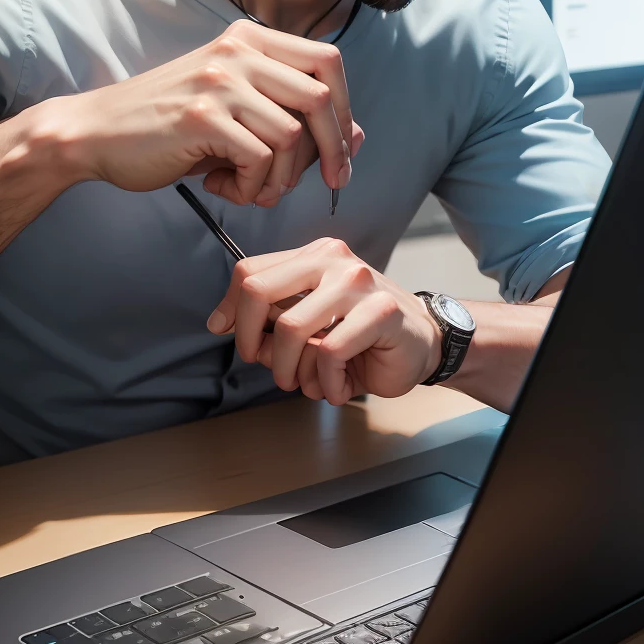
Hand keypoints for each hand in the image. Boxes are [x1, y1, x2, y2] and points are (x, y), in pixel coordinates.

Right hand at [43, 21, 362, 206]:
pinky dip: (251, 187)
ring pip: (291, 137)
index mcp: (250, 40)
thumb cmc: (169, 126)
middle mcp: (237, 53)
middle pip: (319, 99)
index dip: (345, 109)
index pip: (328, 62)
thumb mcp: (237, 110)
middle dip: (333, 150)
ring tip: (253, 189)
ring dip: (282, 178)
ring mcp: (219, 82)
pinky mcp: (201, 117)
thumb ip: (293, 116)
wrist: (97, 134)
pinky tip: (223, 186)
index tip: (343, 150)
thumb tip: (357, 137)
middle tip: (332, 182)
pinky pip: (258, 160)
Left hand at [207, 239, 441, 404]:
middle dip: (250, 340)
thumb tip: (219, 322)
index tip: (225, 333)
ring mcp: (358, 283)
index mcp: (314, 256)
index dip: (230, 308)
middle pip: (258, 290)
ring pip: (290, 328)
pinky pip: (329, 354)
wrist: (424, 344)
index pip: (250, 271)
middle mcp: (334, 260)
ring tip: (308, 384)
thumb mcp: (311, 319)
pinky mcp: (381, 312)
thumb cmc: (364, 335)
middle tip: (266, 366)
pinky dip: (327, 383)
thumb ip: (272, 316)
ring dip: (289, 371)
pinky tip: (339, 387)